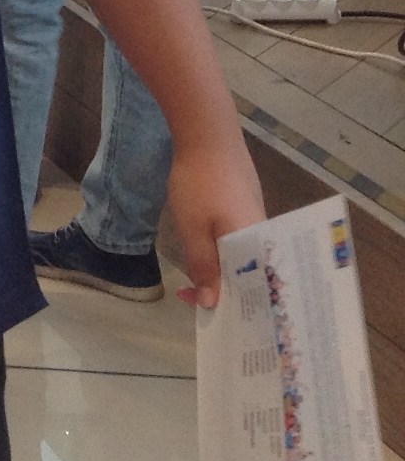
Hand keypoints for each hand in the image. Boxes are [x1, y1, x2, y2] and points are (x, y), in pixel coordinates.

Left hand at [167, 138, 265, 307]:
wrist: (207, 134)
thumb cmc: (200, 182)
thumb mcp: (194, 228)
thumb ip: (203, 266)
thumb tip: (211, 304)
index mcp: (258, 247)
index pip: (256, 292)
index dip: (237, 311)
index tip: (216, 326)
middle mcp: (266, 239)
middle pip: (254, 280)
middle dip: (233, 299)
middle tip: (207, 312)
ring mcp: (258, 224)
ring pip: (246, 263)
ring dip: (228, 279)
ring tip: (208, 297)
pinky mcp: (248, 213)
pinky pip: (242, 247)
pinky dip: (227, 260)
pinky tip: (214, 268)